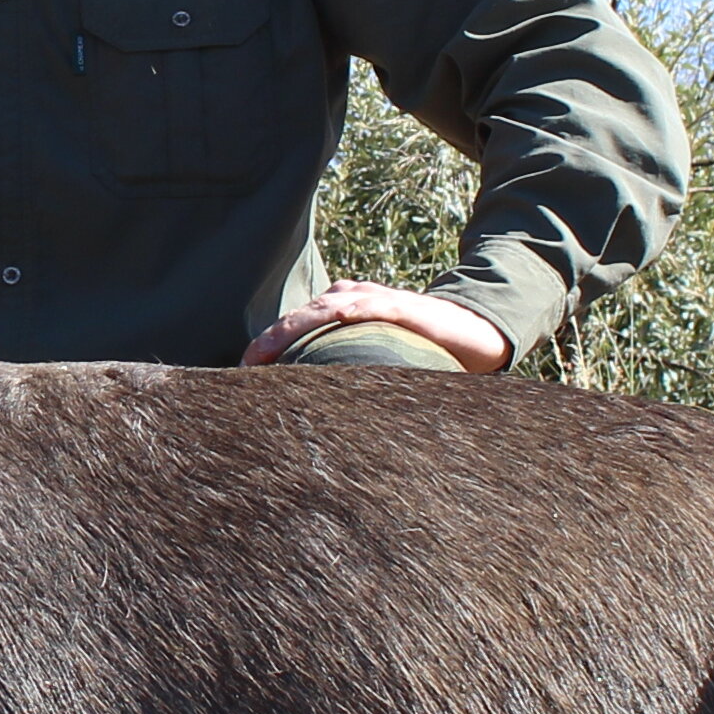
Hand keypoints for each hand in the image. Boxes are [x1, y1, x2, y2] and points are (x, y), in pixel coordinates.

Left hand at [244, 280, 511, 371]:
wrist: (474, 332)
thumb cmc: (421, 350)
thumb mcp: (377, 361)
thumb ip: (347, 375)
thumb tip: (316, 416)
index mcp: (338, 309)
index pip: (291, 329)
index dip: (263, 350)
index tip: (238, 378)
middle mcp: (346, 298)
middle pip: (293, 320)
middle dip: (264, 345)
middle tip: (238, 374)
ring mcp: (368, 298)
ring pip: (314, 312)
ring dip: (284, 333)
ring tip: (258, 358)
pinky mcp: (393, 305)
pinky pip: (356, 307)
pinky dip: (332, 316)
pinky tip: (313, 329)